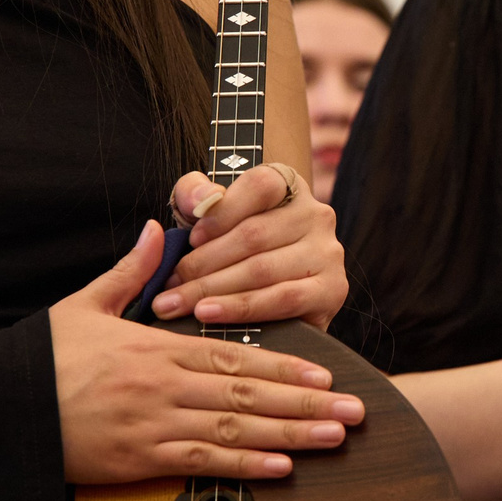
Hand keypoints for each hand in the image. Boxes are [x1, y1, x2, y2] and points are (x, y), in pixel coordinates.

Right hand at [54, 222, 366, 483]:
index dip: (285, 365)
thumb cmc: (42, 360)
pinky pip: (200, 464)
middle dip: (306, 403)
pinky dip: (243, 468)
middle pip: (248, 394)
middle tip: (355, 412)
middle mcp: (163, 384)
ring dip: (290, 434)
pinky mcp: (137, 461)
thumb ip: (128, 271)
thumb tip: (157, 227)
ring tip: (333, 438)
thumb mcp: (83, 305)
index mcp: (155, 346)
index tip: (325, 373)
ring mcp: (153, 425)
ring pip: (235, 430)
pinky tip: (281, 468)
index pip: (235, 355)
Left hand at [154, 164, 346, 330]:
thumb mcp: (206, 213)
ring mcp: (328, 252)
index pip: (260, 186)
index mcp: (289, 185)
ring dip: (213, 290)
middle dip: (202, 263)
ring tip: (178, 303)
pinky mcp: (332, 290)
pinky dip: (240, 308)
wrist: (266, 296)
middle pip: (254, 235)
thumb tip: (203, 201)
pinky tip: (209, 314)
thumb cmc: (229, 247)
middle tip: (168, 285)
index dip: (221, 213)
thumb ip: (195, 194)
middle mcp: (316, 214)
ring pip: (262, 270)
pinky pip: (281, 300)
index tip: (190, 239)